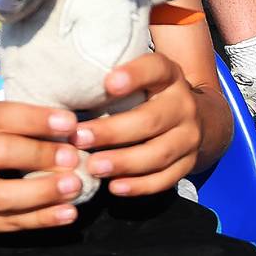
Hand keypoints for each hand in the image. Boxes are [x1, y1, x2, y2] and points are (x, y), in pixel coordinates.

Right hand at [0, 101, 84, 232]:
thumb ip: (16, 120)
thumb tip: (68, 125)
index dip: (35, 119)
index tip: (69, 122)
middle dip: (40, 154)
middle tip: (73, 155)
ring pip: (2, 195)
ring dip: (43, 191)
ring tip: (74, 185)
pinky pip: (10, 223)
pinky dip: (42, 218)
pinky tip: (67, 212)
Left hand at [72, 53, 202, 196]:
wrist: (192, 115)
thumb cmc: (147, 92)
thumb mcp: (139, 76)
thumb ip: (113, 79)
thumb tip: (63, 87)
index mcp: (169, 75)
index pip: (155, 69)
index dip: (134, 75)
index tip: (108, 83)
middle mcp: (183, 104)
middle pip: (150, 119)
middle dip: (113, 132)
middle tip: (79, 138)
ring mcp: (189, 135)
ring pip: (158, 153)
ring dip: (123, 162)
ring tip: (92, 167)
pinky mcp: (190, 163)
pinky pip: (166, 178)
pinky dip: (140, 185)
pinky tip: (115, 186)